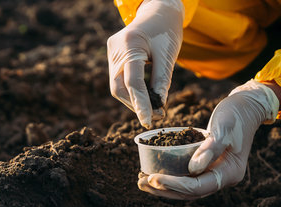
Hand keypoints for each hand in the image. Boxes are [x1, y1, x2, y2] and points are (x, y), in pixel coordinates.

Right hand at [107, 0, 183, 128]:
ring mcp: (112, 51)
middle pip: (118, 87)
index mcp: (130, 44)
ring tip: (152, 107)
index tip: (148, 120)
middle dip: (134, 104)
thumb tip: (159, 106)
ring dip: (133, 99)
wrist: (159, 12)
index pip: (132, 82)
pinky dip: (131, 89)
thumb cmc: (166, 31)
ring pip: (117, 85)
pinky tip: (145, 95)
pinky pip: (119, 78)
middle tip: (153, 115)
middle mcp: (115, 49)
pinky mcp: (113, 54)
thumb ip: (162, 81)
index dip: (140, 104)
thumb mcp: (168, 56)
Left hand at [138, 80, 280, 199]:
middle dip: (164, 189)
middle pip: (190, 192)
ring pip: (187, 187)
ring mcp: (215, 173)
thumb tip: (192, 170)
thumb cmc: (236, 115)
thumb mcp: (224, 128)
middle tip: (141, 182)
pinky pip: (188, 176)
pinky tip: (154, 171)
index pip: (198, 187)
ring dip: (165, 186)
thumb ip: (210, 149)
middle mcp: (222, 178)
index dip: (175, 185)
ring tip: (142, 181)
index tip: (153, 178)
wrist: (246, 107)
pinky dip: (171, 175)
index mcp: (229, 173)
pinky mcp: (208, 165)